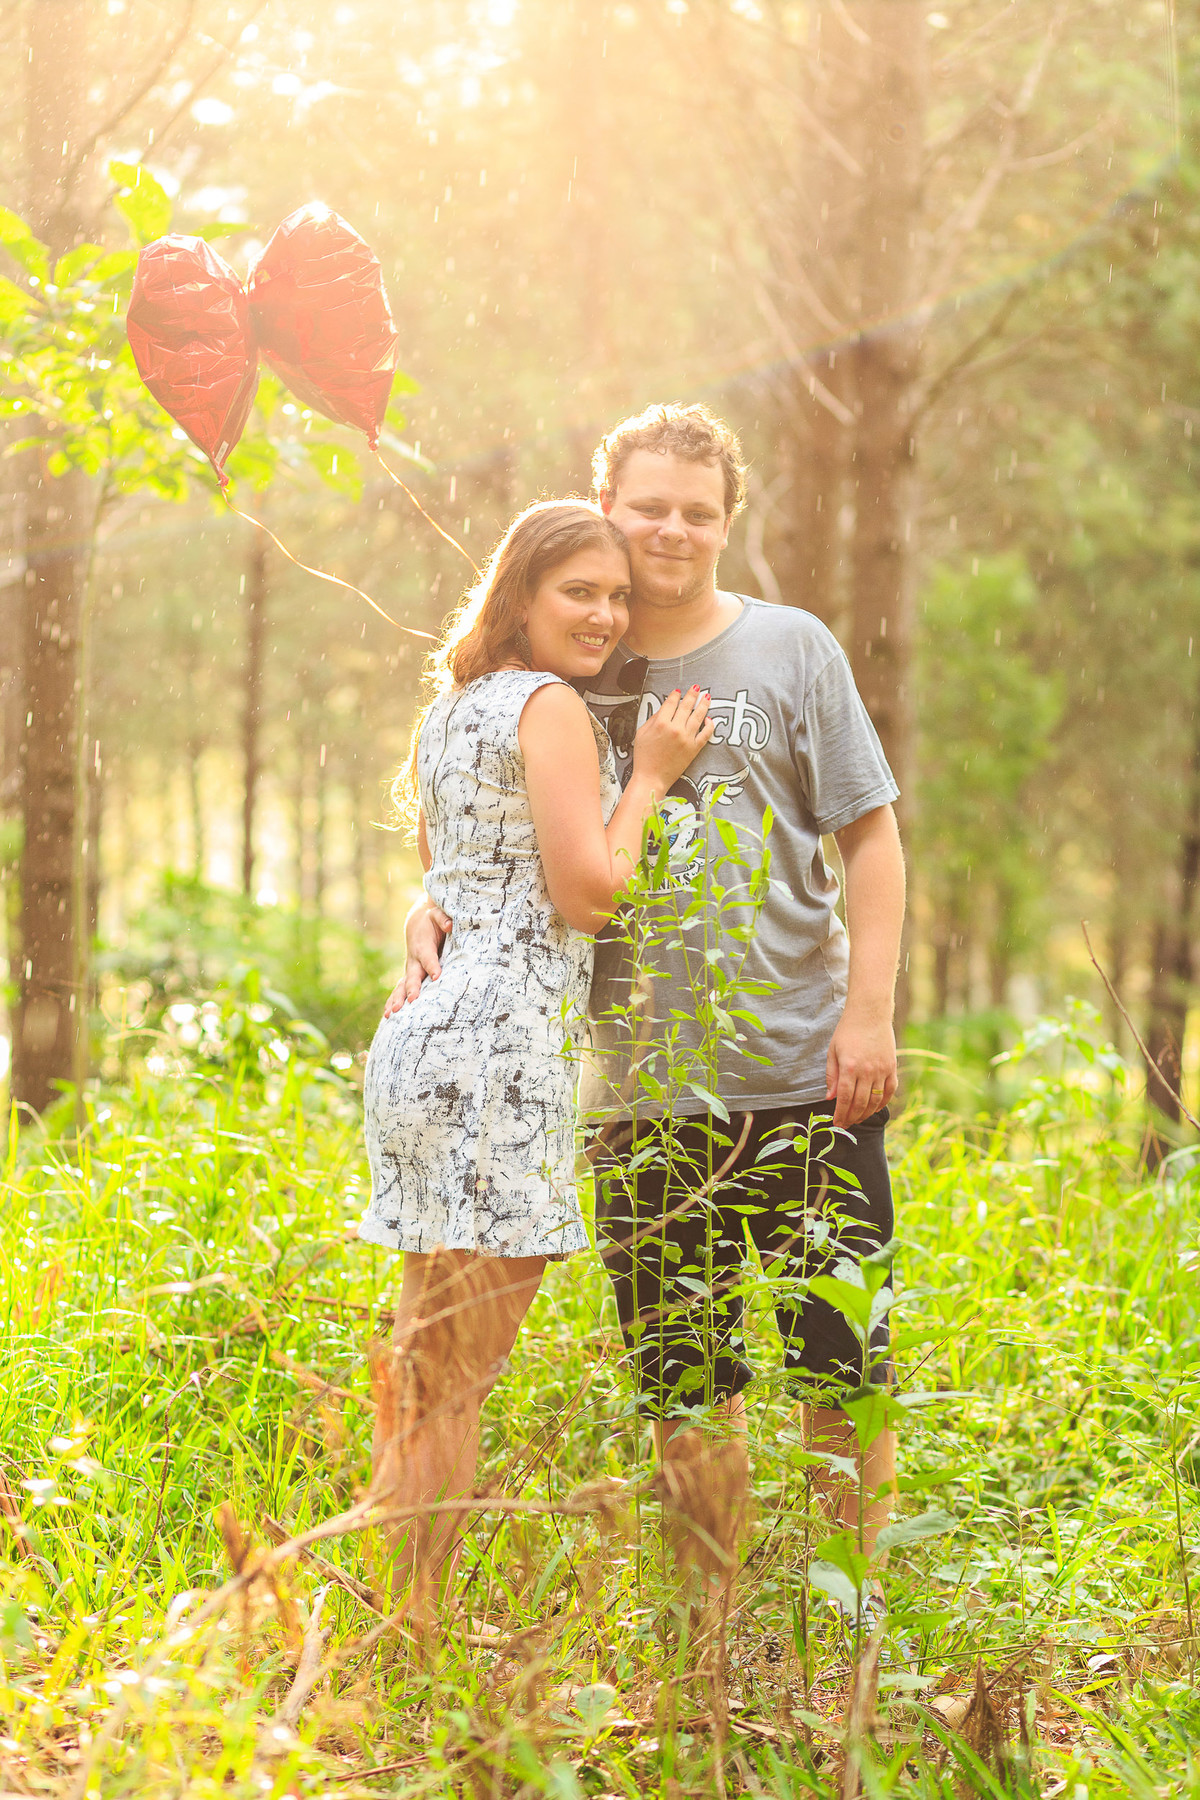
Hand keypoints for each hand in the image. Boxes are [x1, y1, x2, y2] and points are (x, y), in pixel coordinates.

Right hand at [383, 895, 451, 1015]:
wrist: (417, 923)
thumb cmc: (431, 921)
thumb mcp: (438, 915)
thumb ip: (443, 919)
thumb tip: (450, 925)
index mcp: (423, 946)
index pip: (428, 957)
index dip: (432, 965)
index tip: (436, 976)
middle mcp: (414, 960)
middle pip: (413, 976)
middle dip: (412, 988)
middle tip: (413, 1000)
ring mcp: (410, 969)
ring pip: (402, 986)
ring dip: (398, 999)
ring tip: (393, 1013)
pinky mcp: (409, 976)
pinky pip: (399, 990)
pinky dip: (393, 1001)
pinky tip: (389, 1015)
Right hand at [630, 686, 714, 791]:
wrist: (651, 778)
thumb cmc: (644, 758)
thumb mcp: (642, 734)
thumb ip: (653, 719)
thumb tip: (664, 710)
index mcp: (661, 723)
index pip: (671, 703)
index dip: (675, 695)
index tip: (678, 691)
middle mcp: (675, 729)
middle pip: (686, 706)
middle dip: (692, 695)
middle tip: (697, 688)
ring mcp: (686, 738)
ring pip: (698, 717)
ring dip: (703, 705)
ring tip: (707, 697)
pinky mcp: (694, 749)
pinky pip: (705, 734)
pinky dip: (709, 726)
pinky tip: (709, 719)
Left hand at [825, 1010, 897, 1128]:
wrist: (870, 1013)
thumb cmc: (847, 1031)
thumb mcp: (833, 1051)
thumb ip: (831, 1076)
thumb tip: (830, 1098)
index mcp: (850, 1067)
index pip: (844, 1098)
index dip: (840, 1114)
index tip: (837, 1123)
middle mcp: (867, 1071)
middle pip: (860, 1103)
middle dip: (851, 1118)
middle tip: (846, 1125)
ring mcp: (882, 1070)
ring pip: (875, 1101)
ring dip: (866, 1113)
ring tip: (857, 1119)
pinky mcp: (892, 1067)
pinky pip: (889, 1091)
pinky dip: (882, 1103)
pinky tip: (874, 1108)